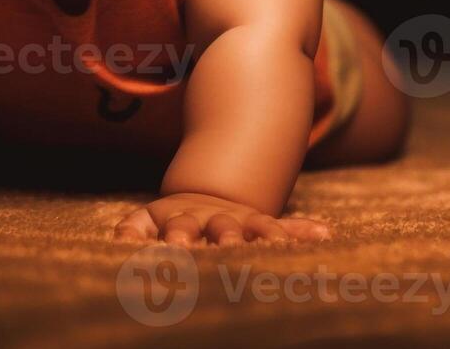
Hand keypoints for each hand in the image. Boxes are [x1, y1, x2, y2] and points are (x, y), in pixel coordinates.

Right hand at [114, 192, 328, 246]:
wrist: (196, 202)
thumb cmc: (230, 223)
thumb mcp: (258, 223)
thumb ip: (291, 230)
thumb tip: (326, 233)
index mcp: (237, 223)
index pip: (253, 228)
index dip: (265, 235)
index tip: (275, 242)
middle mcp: (209, 222)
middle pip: (217, 228)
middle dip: (224, 237)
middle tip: (224, 247)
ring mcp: (178, 220)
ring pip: (179, 227)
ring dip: (179, 236)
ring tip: (175, 245)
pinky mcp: (149, 219)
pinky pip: (134, 225)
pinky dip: (129, 232)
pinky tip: (122, 238)